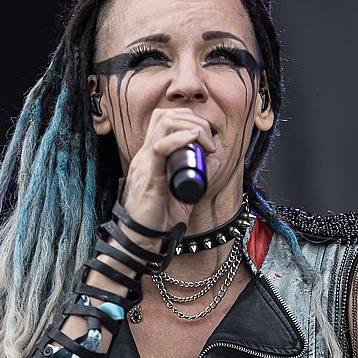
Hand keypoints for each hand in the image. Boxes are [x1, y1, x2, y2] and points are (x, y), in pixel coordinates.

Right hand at [118, 107, 217, 238]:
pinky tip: (193, 139)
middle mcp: (145, 155)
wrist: (141, 241)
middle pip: (166, 116)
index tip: (208, 136)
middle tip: (210, 139)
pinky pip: (160, 149)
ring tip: (206, 144)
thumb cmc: (159, 221)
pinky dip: (179, 138)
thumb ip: (200, 176)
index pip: (164, 119)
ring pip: (164, 124)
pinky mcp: (149, 178)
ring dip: (191, 126)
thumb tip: (216, 159)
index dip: (189, 118)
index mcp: (150, 157)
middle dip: (193, 119)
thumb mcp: (185, 194)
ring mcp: (145, 164)